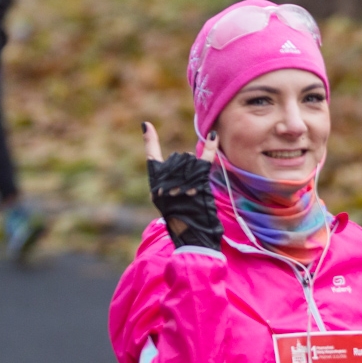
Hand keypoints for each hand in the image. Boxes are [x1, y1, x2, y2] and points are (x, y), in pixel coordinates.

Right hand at [143, 122, 224, 250]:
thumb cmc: (182, 223)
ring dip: (196, 171)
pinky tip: (214, 136)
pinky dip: (211, 148)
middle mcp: (165, 181)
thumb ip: (171, 184)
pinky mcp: (197, 181)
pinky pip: (205, 160)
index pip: (151, 158)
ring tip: (196, 191)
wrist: (192, 237)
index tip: (147, 125)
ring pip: (190, 159)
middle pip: (178, 158)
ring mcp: (181, 180)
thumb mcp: (170, 203)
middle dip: (187, 168)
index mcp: (156, 185)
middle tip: (190, 191)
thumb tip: (183, 161)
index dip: (149, 141)